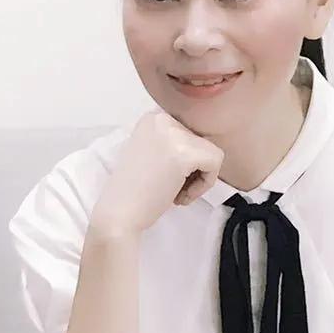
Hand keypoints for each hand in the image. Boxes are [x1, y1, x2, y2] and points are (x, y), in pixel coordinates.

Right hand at [89, 109, 223, 236]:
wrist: (118, 214)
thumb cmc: (135, 191)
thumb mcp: (152, 154)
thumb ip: (172, 144)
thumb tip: (205, 145)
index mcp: (153, 118)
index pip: (190, 134)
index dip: (186, 163)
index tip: (167, 178)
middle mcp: (162, 118)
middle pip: (201, 143)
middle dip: (192, 170)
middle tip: (170, 188)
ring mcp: (173, 133)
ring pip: (211, 153)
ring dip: (198, 178)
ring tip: (174, 193)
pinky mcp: (185, 153)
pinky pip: (215, 164)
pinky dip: (204, 184)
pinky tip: (180, 195)